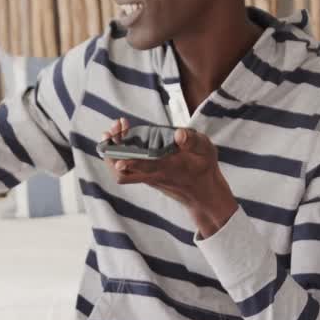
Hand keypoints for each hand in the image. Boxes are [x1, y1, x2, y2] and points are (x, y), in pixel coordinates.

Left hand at [102, 118, 237, 237]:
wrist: (202, 191)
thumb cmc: (204, 168)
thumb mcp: (206, 150)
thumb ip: (193, 141)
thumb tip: (179, 134)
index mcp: (169, 167)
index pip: (146, 167)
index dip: (131, 163)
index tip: (119, 158)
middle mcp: (154, 175)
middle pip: (123, 173)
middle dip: (114, 149)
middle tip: (116, 127)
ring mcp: (147, 177)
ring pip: (121, 172)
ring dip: (113, 152)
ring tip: (115, 129)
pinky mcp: (144, 176)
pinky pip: (125, 170)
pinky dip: (119, 153)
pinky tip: (122, 136)